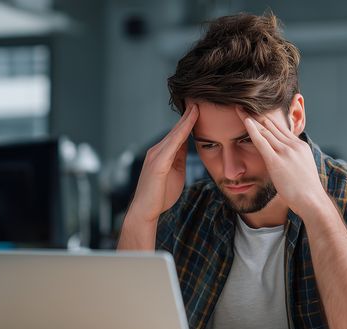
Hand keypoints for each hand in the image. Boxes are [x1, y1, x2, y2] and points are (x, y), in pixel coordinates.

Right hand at [128, 103, 198, 222]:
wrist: (145, 211)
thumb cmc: (160, 195)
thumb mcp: (176, 172)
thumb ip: (180, 158)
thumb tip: (188, 144)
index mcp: (162, 153)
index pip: (178, 133)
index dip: (189, 120)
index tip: (200, 108)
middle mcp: (157, 150)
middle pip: (176, 129)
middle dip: (188, 114)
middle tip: (200, 98)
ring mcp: (156, 155)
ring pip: (174, 133)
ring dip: (186, 119)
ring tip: (197, 105)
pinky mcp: (157, 163)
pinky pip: (173, 143)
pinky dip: (182, 130)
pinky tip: (191, 122)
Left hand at [236, 109, 325, 217]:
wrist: (311, 200)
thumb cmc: (306, 190)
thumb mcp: (301, 169)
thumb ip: (292, 160)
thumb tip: (284, 161)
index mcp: (299, 146)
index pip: (280, 128)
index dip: (267, 118)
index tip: (256, 110)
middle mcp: (293, 145)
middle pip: (272, 124)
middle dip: (257, 113)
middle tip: (244, 102)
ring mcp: (285, 152)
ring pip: (266, 130)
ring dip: (251, 118)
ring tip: (239, 107)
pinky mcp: (276, 161)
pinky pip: (262, 141)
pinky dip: (252, 129)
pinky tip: (245, 120)